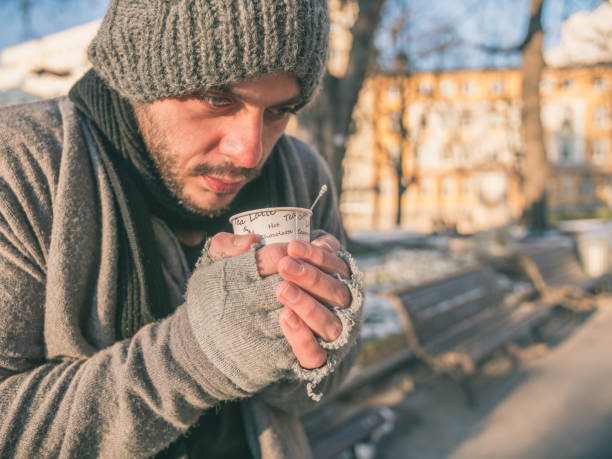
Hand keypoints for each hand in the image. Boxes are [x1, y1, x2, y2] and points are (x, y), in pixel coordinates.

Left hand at [207, 233, 350, 369]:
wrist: (228, 338)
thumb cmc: (239, 290)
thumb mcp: (231, 264)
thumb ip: (232, 246)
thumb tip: (250, 241)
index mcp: (325, 277)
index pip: (335, 263)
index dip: (319, 255)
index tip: (293, 247)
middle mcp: (333, 306)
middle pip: (337, 290)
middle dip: (312, 276)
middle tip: (285, 265)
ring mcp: (327, 333)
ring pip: (332, 322)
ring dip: (309, 305)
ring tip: (282, 290)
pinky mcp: (315, 359)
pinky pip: (317, 355)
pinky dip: (304, 338)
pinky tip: (284, 318)